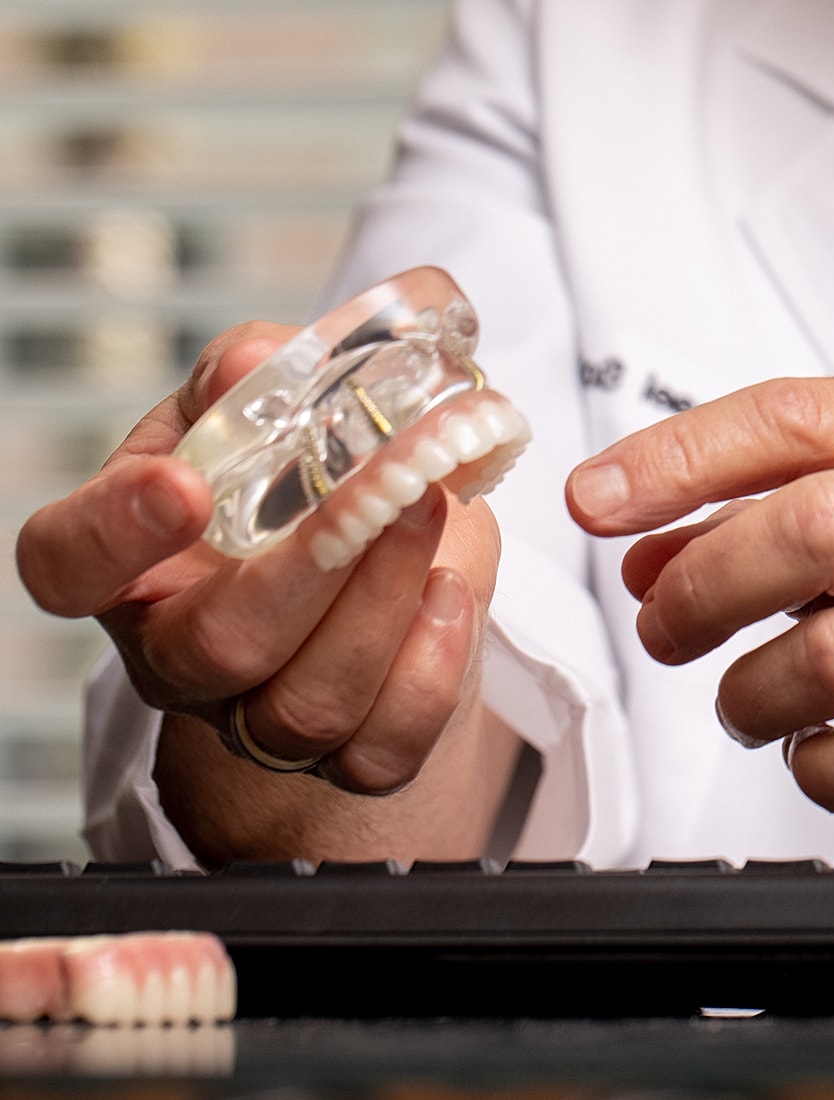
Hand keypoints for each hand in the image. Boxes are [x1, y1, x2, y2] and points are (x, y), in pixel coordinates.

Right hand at [18, 323, 513, 861]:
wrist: (386, 555)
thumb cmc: (310, 477)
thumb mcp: (278, 404)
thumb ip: (267, 372)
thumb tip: (258, 362)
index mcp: (138, 556)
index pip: (68, 563)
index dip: (111, 533)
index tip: (185, 486)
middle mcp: (185, 652)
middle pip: (217, 647)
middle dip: (312, 564)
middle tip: (386, 486)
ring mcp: (261, 715)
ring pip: (306, 707)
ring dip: (383, 604)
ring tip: (429, 513)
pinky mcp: (345, 758)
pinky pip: (380, 751)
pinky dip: (430, 670)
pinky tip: (450, 594)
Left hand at [566, 377, 833, 811]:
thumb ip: (773, 515)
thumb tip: (645, 552)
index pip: (796, 421)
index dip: (677, 457)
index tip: (593, 498)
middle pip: (808, 529)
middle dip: (701, 586)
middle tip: (660, 626)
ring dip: (748, 693)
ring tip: (741, 702)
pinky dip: (817, 766)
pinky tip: (814, 750)